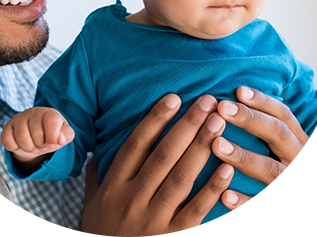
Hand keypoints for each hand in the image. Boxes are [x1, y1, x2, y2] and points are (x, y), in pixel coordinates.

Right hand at [0, 107, 73, 171]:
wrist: (36, 137)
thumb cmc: (51, 134)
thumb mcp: (63, 135)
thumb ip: (67, 135)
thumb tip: (60, 139)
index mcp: (50, 113)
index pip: (51, 121)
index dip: (52, 136)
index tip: (52, 145)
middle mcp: (34, 112)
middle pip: (36, 133)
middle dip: (40, 144)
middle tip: (41, 143)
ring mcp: (19, 118)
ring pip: (21, 138)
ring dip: (28, 147)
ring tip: (32, 144)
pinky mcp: (7, 126)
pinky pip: (7, 141)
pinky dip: (14, 147)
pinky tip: (20, 143)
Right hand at [80, 94, 233, 236]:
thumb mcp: (89, 208)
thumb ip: (92, 179)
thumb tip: (91, 155)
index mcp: (113, 187)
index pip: (136, 144)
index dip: (155, 119)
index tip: (173, 98)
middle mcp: (133, 198)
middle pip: (164, 154)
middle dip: (187, 124)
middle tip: (207, 101)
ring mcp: (153, 219)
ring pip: (181, 176)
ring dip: (202, 147)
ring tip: (219, 123)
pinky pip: (196, 210)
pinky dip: (212, 189)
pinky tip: (227, 168)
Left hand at [214, 87, 316, 236]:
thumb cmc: (296, 188)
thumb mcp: (291, 160)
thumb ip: (271, 138)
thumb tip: (235, 108)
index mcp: (301, 146)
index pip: (284, 116)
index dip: (262, 101)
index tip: (238, 89)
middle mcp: (305, 164)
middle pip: (278, 135)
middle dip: (249, 118)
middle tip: (222, 107)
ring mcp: (304, 191)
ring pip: (272, 170)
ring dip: (242, 156)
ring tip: (216, 145)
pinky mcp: (299, 219)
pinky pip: (270, 210)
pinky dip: (247, 204)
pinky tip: (224, 196)